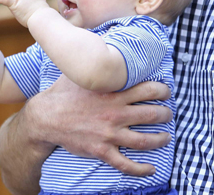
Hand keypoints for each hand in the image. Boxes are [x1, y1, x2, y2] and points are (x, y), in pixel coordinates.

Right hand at [27, 76, 172, 175]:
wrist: (46, 117)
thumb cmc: (62, 92)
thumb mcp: (80, 72)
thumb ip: (95, 62)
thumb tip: (104, 43)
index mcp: (113, 93)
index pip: (148, 89)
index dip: (162, 90)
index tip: (165, 91)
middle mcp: (115, 114)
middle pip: (152, 114)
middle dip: (165, 114)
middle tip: (168, 113)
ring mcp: (110, 134)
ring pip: (144, 140)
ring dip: (160, 139)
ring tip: (166, 136)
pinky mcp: (102, 151)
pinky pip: (126, 164)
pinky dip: (141, 169)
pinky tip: (151, 169)